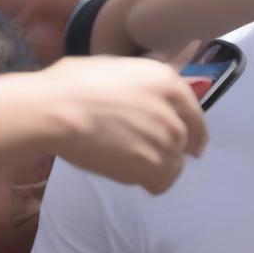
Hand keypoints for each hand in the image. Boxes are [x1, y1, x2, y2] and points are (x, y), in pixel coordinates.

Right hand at [40, 55, 207, 193]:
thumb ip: (137, 84)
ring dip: (155, 168)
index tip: (192, 147)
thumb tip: (138, 91)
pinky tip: (127, 175)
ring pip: (174, 164)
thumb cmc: (72, 85)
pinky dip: (148, 184)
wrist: (59, 110)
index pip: (193, 113)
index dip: (194, 132)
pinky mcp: (157, 165)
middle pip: (183, 140)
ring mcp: (169, 139)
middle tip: (144, 156)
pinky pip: (162, 183)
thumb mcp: (114, 68)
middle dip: (168, 150)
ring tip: (127, 164)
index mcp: (167, 81)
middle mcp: (175, 110)